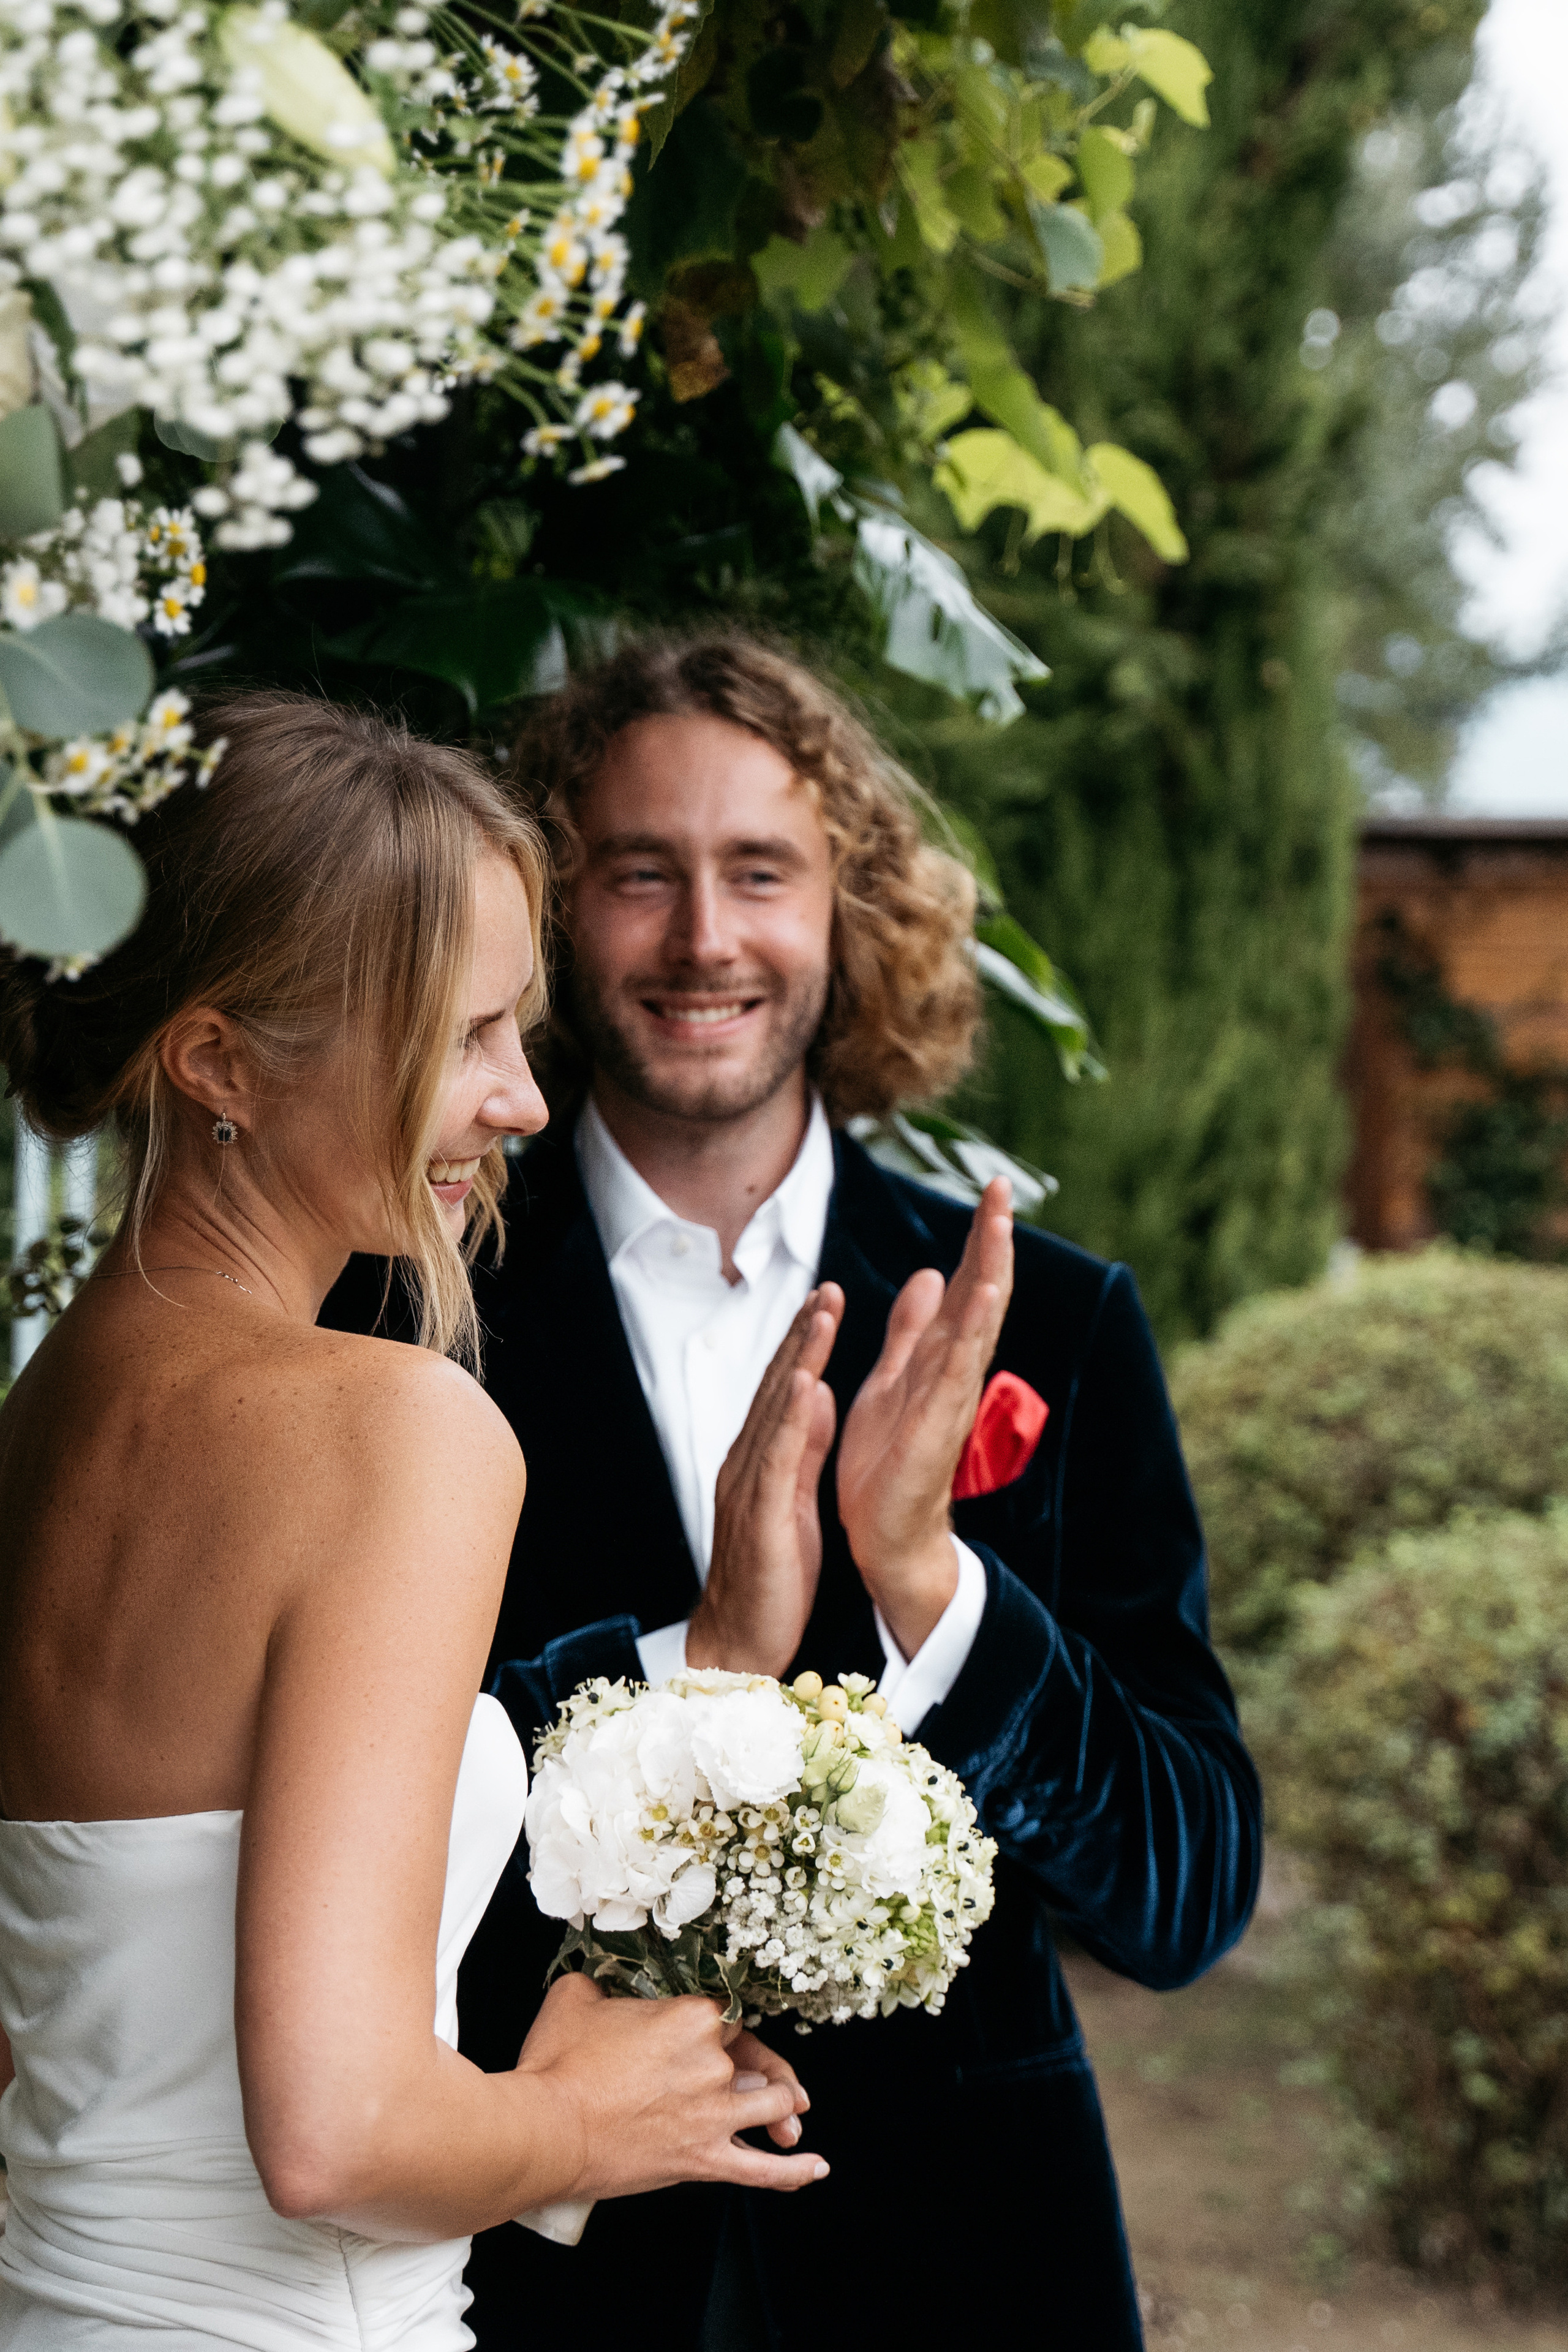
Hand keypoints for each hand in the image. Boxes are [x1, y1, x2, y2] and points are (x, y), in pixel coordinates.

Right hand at [514, 1975, 824, 2201]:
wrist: (546, 2131)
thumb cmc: (557, 2066)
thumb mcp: (575, 1998)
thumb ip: (601, 1985)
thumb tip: (600, 1987)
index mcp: (690, 2016)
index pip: (728, 2013)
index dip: (722, 2024)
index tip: (713, 2033)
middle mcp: (712, 2063)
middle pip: (751, 2060)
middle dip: (757, 2069)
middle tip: (755, 2076)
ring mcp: (713, 2116)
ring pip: (771, 2107)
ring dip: (783, 2111)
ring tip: (789, 2118)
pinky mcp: (703, 2160)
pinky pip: (762, 2171)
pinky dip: (792, 2172)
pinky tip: (813, 2168)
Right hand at [686, 1284, 843, 1676]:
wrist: (741, 1643)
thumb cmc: (771, 1576)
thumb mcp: (795, 1496)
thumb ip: (805, 1444)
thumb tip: (819, 1393)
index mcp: (761, 1459)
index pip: (783, 1390)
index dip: (804, 1344)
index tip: (828, 1300)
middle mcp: (749, 1463)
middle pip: (776, 1386)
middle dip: (801, 1334)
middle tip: (826, 1287)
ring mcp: (750, 1486)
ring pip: (775, 1409)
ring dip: (798, 1358)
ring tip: (821, 1314)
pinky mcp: (760, 1515)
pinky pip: (777, 1457)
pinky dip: (792, 1416)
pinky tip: (807, 1382)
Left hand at [836, 1178, 1013, 1659]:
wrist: (887, 1534)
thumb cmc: (890, 1459)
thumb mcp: (894, 1377)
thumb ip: (913, 1330)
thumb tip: (932, 1275)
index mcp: (941, 1357)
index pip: (967, 1287)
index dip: (979, 1240)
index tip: (991, 1190)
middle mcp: (954, 1372)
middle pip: (981, 1295)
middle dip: (992, 1242)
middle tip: (1001, 1189)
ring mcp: (950, 1398)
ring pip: (977, 1325)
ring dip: (990, 1275)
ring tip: (1000, 1227)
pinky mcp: (937, 1427)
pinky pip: (958, 1371)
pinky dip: (973, 1331)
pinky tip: (986, 1296)